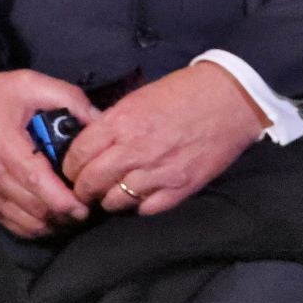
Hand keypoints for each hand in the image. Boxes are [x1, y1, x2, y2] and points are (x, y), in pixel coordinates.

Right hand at [0, 70, 95, 238]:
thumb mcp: (31, 84)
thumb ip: (68, 99)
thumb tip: (100, 121)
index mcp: (6, 147)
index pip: (38, 184)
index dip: (64, 200)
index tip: (86, 205)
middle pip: (36, 209)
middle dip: (66, 215)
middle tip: (87, 207)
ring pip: (26, 223)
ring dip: (52, 224)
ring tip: (70, 214)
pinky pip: (13, 226)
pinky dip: (35, 228)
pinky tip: (50, 218)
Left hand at [63, 62, 267, 216]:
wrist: (232, 98)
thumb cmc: (184, 93)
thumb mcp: (138, 99)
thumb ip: (112, 123)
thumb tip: (88, 144)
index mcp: (121, 123)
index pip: (77, 156)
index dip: (70, 167)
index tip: (71, 171)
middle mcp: (135, 150)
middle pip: (90, 183)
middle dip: (82, 189)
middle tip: (84, 190)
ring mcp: (158, 172)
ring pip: (115, 201)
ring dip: (109, 200)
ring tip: (112, 193)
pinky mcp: (180, 188)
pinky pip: (145, 209)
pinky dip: (138, 206)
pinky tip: (139, 196)